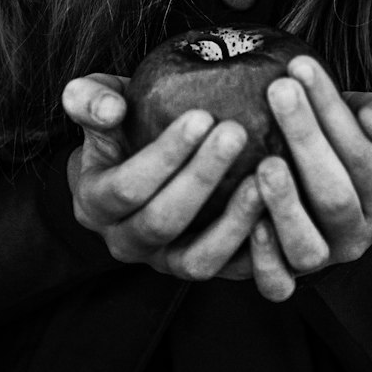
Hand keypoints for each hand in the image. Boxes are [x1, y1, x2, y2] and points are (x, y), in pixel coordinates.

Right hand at [61, 73, 264, 281]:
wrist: (135, 162)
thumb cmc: (123, 124)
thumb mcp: (98, 103)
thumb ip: (90, 99)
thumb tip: (110, 108)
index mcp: (95, 204)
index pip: (126, 188)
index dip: (164, 156)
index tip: (202, 116)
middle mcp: (126, 242)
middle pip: (163, 222)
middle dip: (201, 177)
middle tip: (236, 132)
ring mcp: (166, 262)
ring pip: (198, 260)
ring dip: (233, 221)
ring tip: (264, 176)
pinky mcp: (206, 269)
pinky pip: (234, 273)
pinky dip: (259, 250)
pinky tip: (281, 209)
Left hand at [249, 58, 371, 301]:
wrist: (323, 200)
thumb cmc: (340, 148)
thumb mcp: (366, 126)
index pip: (363, 152)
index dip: (332, 109)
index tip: (300, 65)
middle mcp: (359, 236)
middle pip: (334, 194)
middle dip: (306, 137)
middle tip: (278, 89)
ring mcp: (324, 261)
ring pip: (307, 246)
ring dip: (284, 203)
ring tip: (264, 162)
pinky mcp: (288, 280)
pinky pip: (276, 284)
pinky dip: (263, 258)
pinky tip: (250, 222)